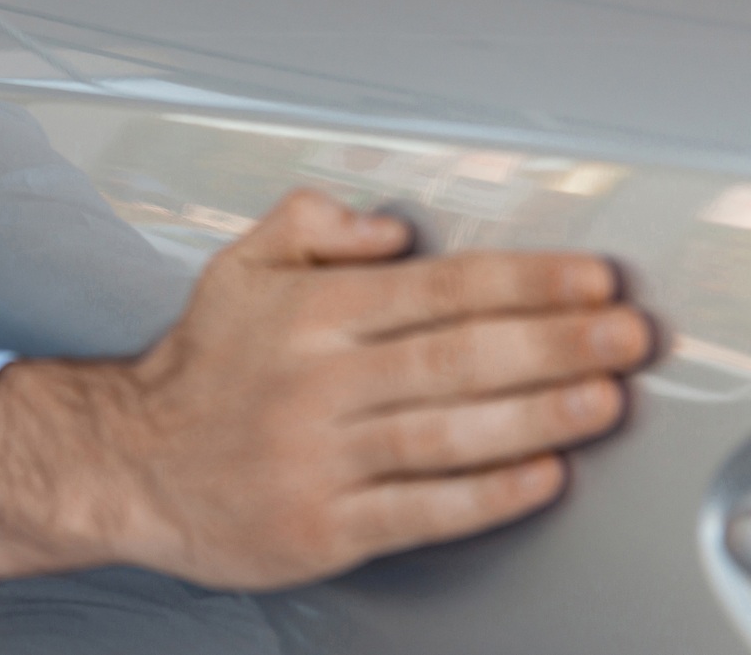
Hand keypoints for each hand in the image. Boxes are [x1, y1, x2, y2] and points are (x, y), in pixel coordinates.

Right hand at [0, 188, 652, 588]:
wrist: (128, 462)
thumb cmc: (197, 369)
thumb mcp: (237, 265)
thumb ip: (310, 222)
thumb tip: (389, 223)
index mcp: (307, 314)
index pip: (437, 288)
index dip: (525, 281)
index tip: (587, 279)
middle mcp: (318, 383)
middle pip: (458, 358)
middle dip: (555, 342)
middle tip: (623, 334)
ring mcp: (322, 458)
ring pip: (449, 432)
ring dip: (539, 415)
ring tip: (602, 399)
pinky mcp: (324, 526)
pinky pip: (423, 509)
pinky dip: (488, 494)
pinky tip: (539, 475)